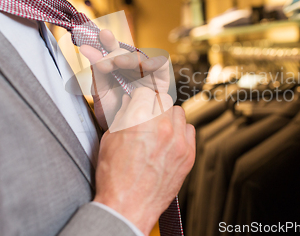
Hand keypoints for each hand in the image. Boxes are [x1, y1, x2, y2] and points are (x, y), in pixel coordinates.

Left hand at [80, 29, 170, 129]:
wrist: (125, 135)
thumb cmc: (114, 113)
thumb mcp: (100, 91)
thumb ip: (97, 70)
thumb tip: (87, 48)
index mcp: (116, 68)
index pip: (111, 49)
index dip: (106, 41)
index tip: (97, 36)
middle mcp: (131, 68)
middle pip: (125, 52)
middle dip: (113, 54)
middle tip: (103, 62)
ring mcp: (146, 73)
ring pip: (141, 57)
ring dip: (130, 58)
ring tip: (117, 62)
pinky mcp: (161, 79)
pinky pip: (161, 64)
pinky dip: (153, 62)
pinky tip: (143, 65)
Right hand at [94, 88, 195, 234]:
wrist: (128, 206)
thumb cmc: (115, 178)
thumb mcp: (109, 140)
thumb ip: (122, 117)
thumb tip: (129, 104)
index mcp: (139, 119)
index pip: (146, 91)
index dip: (140, 97)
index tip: (139, 102)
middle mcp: (161, 126)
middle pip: (164, 99)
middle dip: (154, 104)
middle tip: (147, 115)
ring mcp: (178, 140)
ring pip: (179, 113)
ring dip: (169, 117)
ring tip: (158, 129)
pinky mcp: (188, 154)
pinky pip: (190, 130)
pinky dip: (181, 132)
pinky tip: (169, 141)